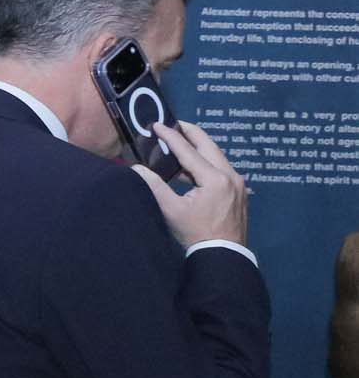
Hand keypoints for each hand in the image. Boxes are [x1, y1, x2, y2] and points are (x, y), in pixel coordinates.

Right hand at [137, 121, 250, 249]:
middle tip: (175, 123)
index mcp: (214, 179)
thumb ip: (154, 186)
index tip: (157, 125)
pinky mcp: (239, 191)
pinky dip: (207, 162)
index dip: (171, 137)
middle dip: (192, 133)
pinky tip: (194, 166)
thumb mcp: (171, 210)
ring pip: (217, 157)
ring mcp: (238, 183)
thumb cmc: (196, 233)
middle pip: (210, 146)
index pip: (188, 151)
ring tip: (183, 141)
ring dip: (200, 147)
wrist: (224, 254)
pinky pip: (221, 168)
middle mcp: (230, 176)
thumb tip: (137, 168)